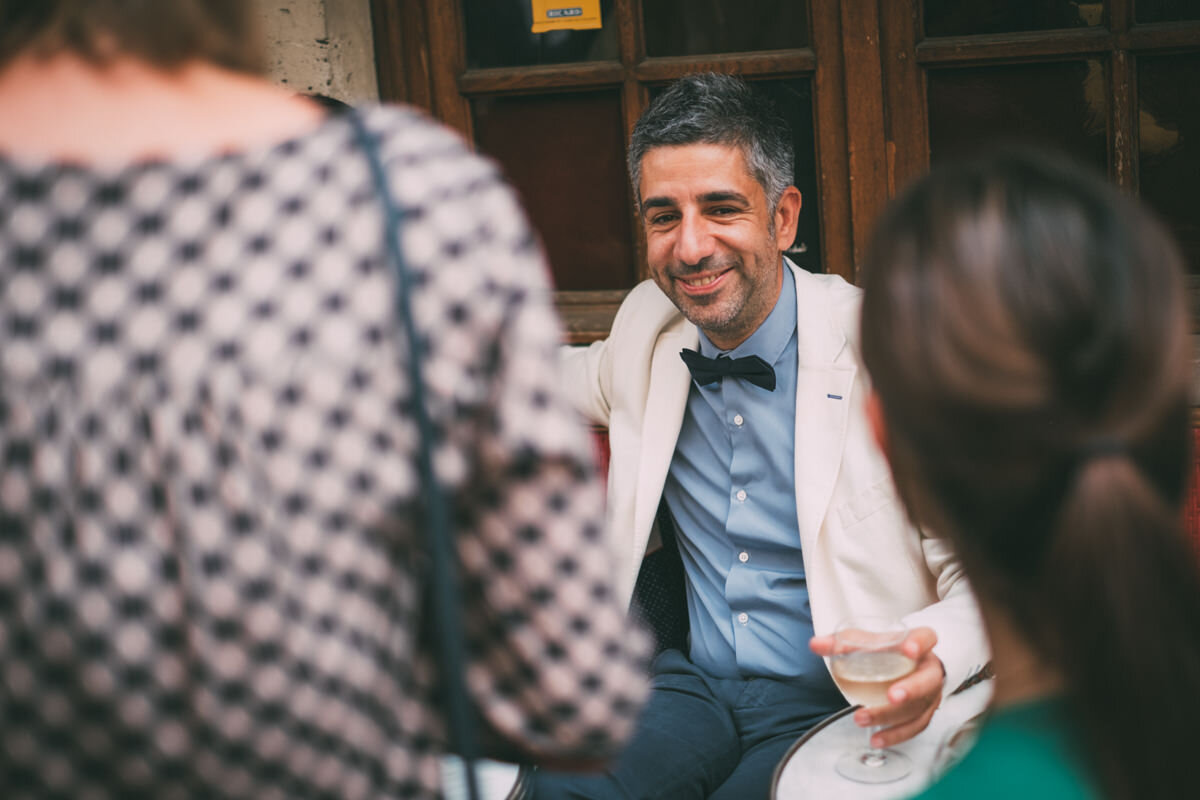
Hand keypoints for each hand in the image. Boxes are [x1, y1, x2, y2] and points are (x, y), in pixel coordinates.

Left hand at [811, 625, 943, 747]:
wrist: (906, 664)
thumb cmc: (887, 649)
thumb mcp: (868, 641)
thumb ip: (842, 643)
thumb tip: (815, 644)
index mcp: (920, 643)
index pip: (926, 638)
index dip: (920, 644)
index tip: (908, 649)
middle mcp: (930, 669)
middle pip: (927, 681)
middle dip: (911, 689)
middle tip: (891, 695)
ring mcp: (930, 694)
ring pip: (917, 709)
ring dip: (890, 716)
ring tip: (862, 718)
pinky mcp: (924, 713)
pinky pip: (913, 727)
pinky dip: (894, 735)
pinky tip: (875, 738)